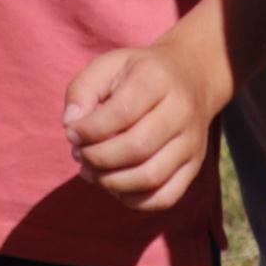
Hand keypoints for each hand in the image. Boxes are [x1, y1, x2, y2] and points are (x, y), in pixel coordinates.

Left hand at [65, 33, 226, 215]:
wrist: (192, 78)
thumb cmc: (139, 73)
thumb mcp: (108, 65)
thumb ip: (82, 90)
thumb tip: (71, 126)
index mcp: (157, 79)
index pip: (122, 113)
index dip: (90, 129)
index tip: (72, 133)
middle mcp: (181, 111)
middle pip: (137, 148)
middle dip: (98, 158)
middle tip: (79, 154)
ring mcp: (192, 142)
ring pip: (150, 177)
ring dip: (111, 182)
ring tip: (91, 171)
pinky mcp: (194, 166)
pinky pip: (165, 197)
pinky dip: (133, 200)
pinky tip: (115, 186)